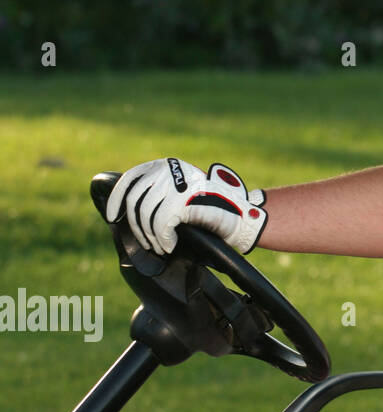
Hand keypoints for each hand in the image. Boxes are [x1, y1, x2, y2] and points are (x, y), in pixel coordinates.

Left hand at [106, 158, 267, 255]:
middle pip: (135, 201)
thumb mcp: (181, 191)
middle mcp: (169, 170)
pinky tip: (171, 245)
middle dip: (137, 226)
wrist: (241, 215)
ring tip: (162, 245)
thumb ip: (159, 191)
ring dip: (151, 236)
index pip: (130, 179)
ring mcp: (176, 185)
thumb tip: (128, 207)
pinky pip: (160, 225)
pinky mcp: (182, 201)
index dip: (116, 199)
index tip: (112, 216)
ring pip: (146, 215)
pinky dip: (163, 239)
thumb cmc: (212, 208)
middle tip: (149, 242)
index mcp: (166, 165)